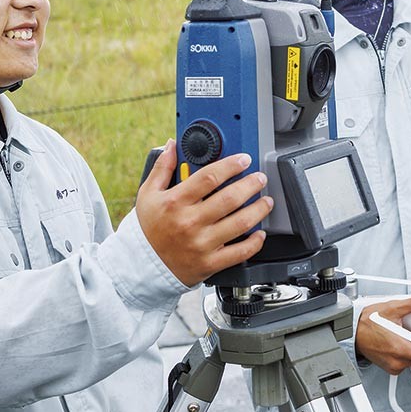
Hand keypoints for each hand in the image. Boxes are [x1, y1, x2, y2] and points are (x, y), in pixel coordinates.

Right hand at [135, 139, 272, 286]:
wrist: (143, 266)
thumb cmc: (148, 229)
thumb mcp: (148, 194)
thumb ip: (161, 168)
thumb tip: (172, 145)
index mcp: (175, 202)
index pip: (209, 177)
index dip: (231, 165)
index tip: (243, 159)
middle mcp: (190, 222)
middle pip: (230, 198)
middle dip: (251, 184)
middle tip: (260, 178)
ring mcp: (201, 244)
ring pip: (240, 223)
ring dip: (259, 210)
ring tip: (267, 201)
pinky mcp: (210, 263)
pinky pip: (239, 253)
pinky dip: (255, 242)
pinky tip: (260, 233)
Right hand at [354, 293, 410, 374]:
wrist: (350, 332)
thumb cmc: (366, 323)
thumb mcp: (392, 308)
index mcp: (400, 348)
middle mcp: (397, 361)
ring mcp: (393, 366)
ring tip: (403, 337)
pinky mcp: (390, 367)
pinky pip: (404, 362)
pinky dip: (404, 353)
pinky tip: (397, 342)